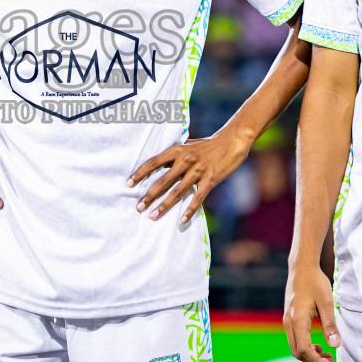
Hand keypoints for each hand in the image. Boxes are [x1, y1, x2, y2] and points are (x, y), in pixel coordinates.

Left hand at [128, 132, 249, 223]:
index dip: (140, 173)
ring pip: (177, 192)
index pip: (153, 162)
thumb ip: (175, 154)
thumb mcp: (188, 144)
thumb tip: (159, 162)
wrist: (232, 141)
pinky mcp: (210, 180)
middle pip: (163, 180)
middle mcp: (185, 160)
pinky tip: (181, 220)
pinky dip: (189, 210)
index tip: (128, 184)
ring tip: (152, 216)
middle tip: (138, 207)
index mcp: (177, 150)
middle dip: (149, 195)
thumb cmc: (208, 144)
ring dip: (164, 206)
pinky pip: (197, 198)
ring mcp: (197, 171)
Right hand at [284, 264, 338, 361]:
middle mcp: (288, 322)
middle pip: (298, 352)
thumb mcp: (326, 302)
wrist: (301, 268)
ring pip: (295, 347)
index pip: (304, 349)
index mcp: (297, 320)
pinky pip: (295, 340)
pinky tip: (319, 346)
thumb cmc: (315, 282)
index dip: (316, 361)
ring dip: (310, 356)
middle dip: (314, 361)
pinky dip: (306, 347)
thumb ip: (330, 325)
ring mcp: (287, 321)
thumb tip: (335, 346)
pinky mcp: (289, 319)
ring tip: (327, 357)